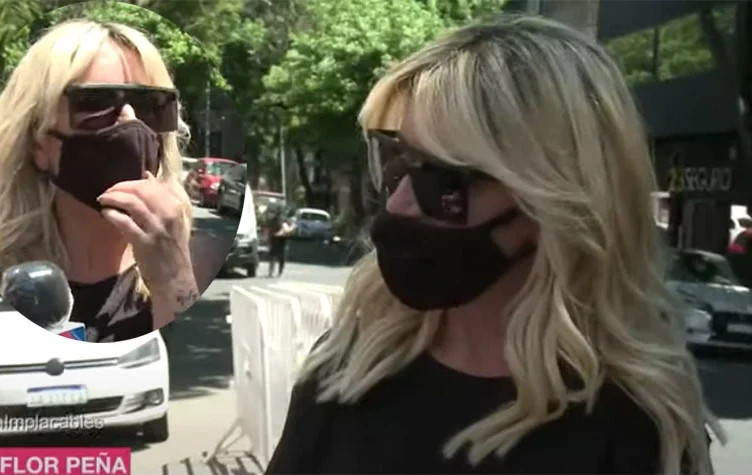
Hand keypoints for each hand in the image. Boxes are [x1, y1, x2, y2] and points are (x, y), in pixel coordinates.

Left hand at [97, 172, 198, 322]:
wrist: (175, 277)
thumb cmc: (174, 248)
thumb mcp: (178, 218)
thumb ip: (166, 196)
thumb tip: (148, 174)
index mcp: (179, 206)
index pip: (155, 184)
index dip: (136, 182)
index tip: (123, 186)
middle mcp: (171, 214)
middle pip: (142, 190)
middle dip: (121, 187)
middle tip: (108, 192)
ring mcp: (158, 229)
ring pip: (133, 203)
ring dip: (114, 198)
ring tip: (103, 199)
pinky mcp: (145, 242)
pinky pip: (125, 222)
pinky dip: (112, 215)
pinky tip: (106, 214)